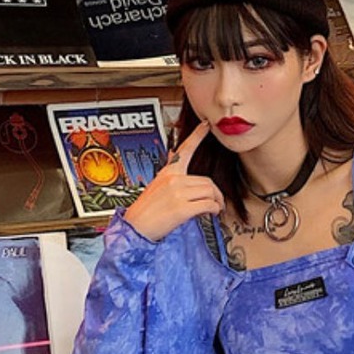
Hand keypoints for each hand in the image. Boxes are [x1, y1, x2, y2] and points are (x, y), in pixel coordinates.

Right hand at [123, 122, 223, 242]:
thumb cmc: (145, 211)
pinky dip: (214, 210)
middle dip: (216, 192)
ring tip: (215, 209)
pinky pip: (208, 205)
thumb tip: (183, 172)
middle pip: (207, 180)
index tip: (206, 125)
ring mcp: (178, 193)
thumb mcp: (156, 188)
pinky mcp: (182, 208)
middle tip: (217, 201)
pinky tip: (212, 213)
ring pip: (210, 191)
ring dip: (217, 201)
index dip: (197, 136)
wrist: (135, 227)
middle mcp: (173, 180)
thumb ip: (171, 179)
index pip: (184, 150)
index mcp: (167, 173)